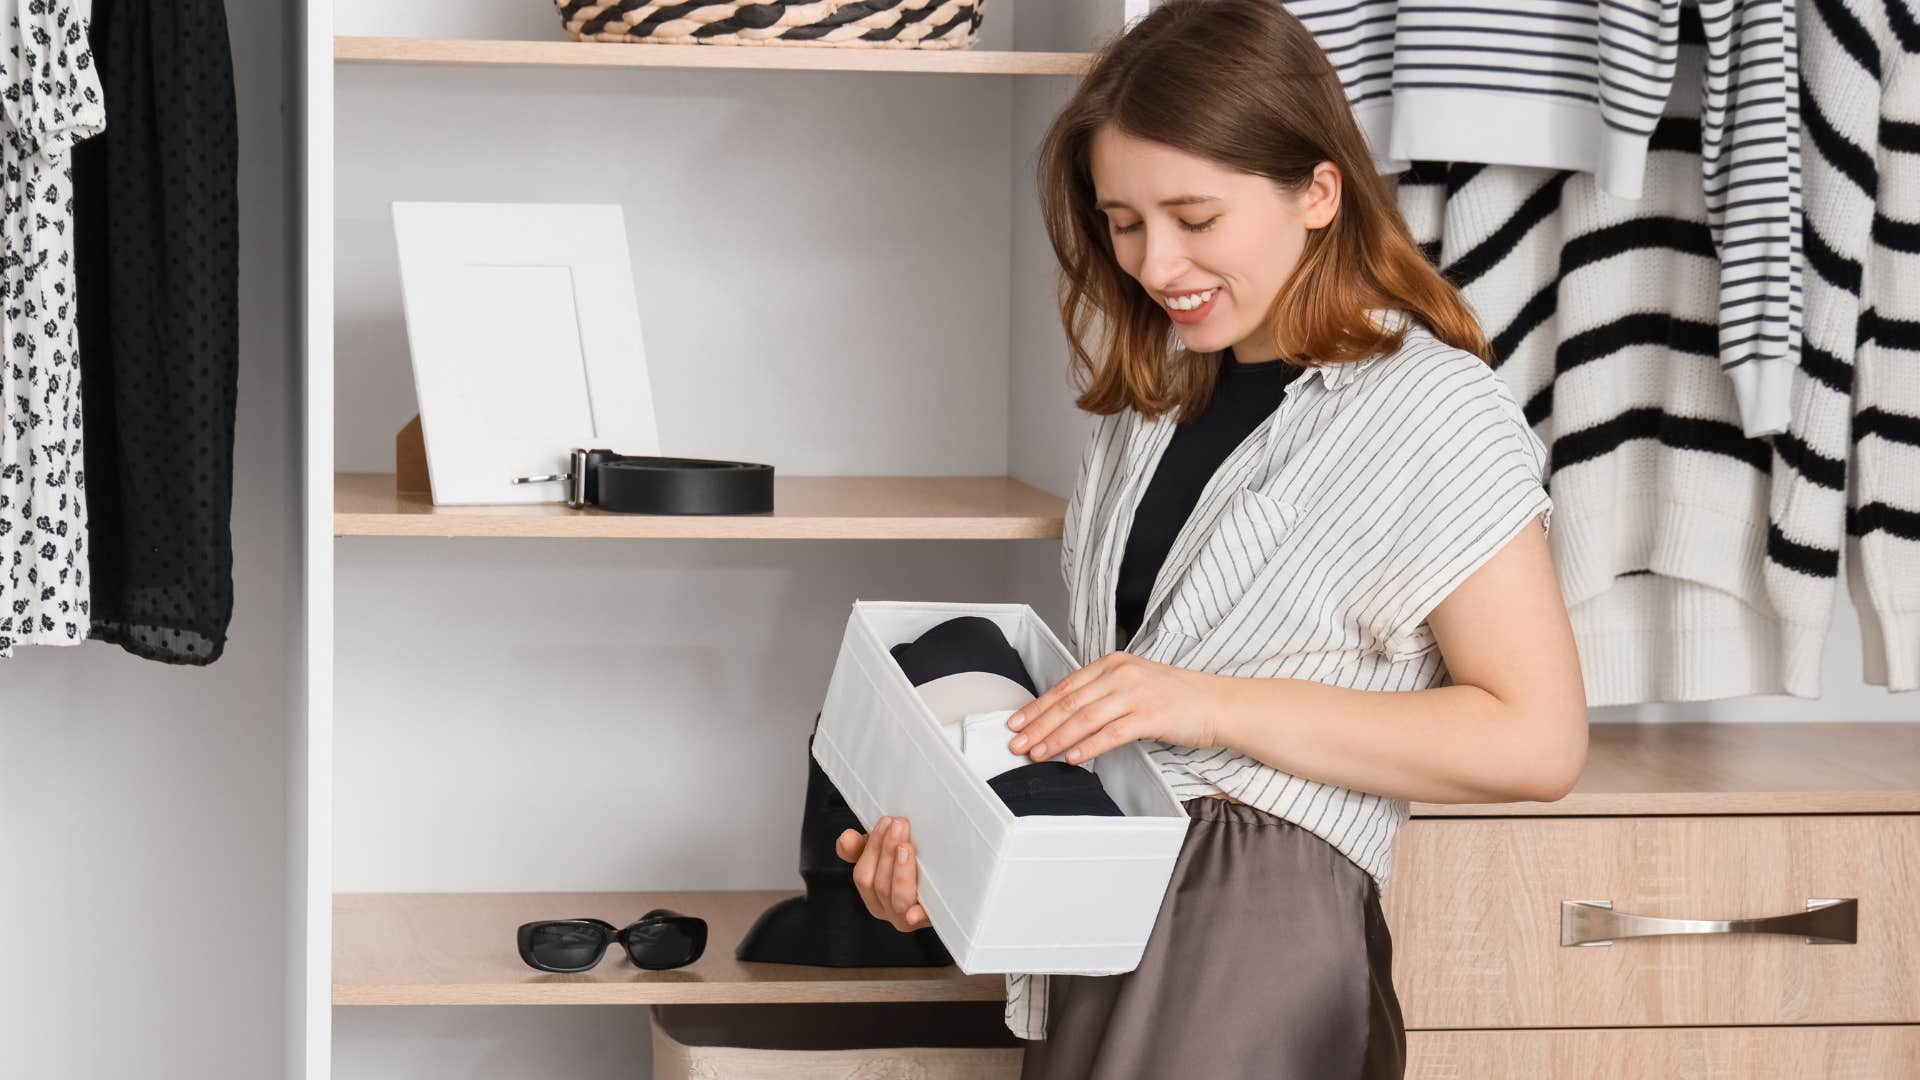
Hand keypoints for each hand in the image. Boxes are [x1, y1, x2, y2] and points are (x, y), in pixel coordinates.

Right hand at [835, 816, 930, 932]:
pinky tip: (914, 914)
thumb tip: (845, 838)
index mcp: (873, 895)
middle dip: (888, 852)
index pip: (863, 876)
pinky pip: (924, 919)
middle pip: (880, 885)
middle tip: (900, 825)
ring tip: (907, 847)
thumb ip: (861, 846)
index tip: (886, 822)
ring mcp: (909, 918)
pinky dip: (917, 916)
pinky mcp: (932, 918)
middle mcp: (888, 910)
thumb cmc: (910, 863)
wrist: (949, 880)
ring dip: (900, 872)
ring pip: (898, 900)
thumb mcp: (884, 851)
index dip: (871, 848)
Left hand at [1007, 651, 1229, 765]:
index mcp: (1113, 663)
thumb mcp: (1134, 682)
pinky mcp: (1151, 716)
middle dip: (1038, 725)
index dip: (1037, 706)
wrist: (1217, 703)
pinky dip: (1088, 747)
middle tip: (1017, 742)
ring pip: (1084, 719)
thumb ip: (1102, 693)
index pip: (1065, 686)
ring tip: (1037, 753)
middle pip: (1069, 703)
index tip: (1017, 721)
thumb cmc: (1176, 697)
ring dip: (1056, 739)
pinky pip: (1111, 734)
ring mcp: (1136, 694)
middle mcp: (1121, 674)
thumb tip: (1064, 716)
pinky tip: (1071, 757)